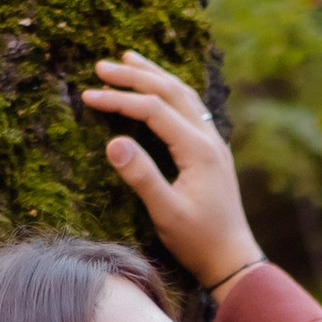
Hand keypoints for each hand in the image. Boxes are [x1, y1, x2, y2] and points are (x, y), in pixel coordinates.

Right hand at [82, 51, 260, 289]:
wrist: (233, 261)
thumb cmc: (199, 242)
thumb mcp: (166, 213)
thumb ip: (141, 177)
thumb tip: (113, 141)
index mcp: (199, 150)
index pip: (154, 109)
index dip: (119, 100)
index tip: (88, 96)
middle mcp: (210, 139)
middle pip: (171, 91)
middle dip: (135, 76)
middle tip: (101, 66)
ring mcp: (214, 144)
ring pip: (184, 96)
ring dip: (155, 76)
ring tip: (128, 60)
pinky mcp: (211, 153)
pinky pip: (190, 109)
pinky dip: (169, 92)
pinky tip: (158, 90)